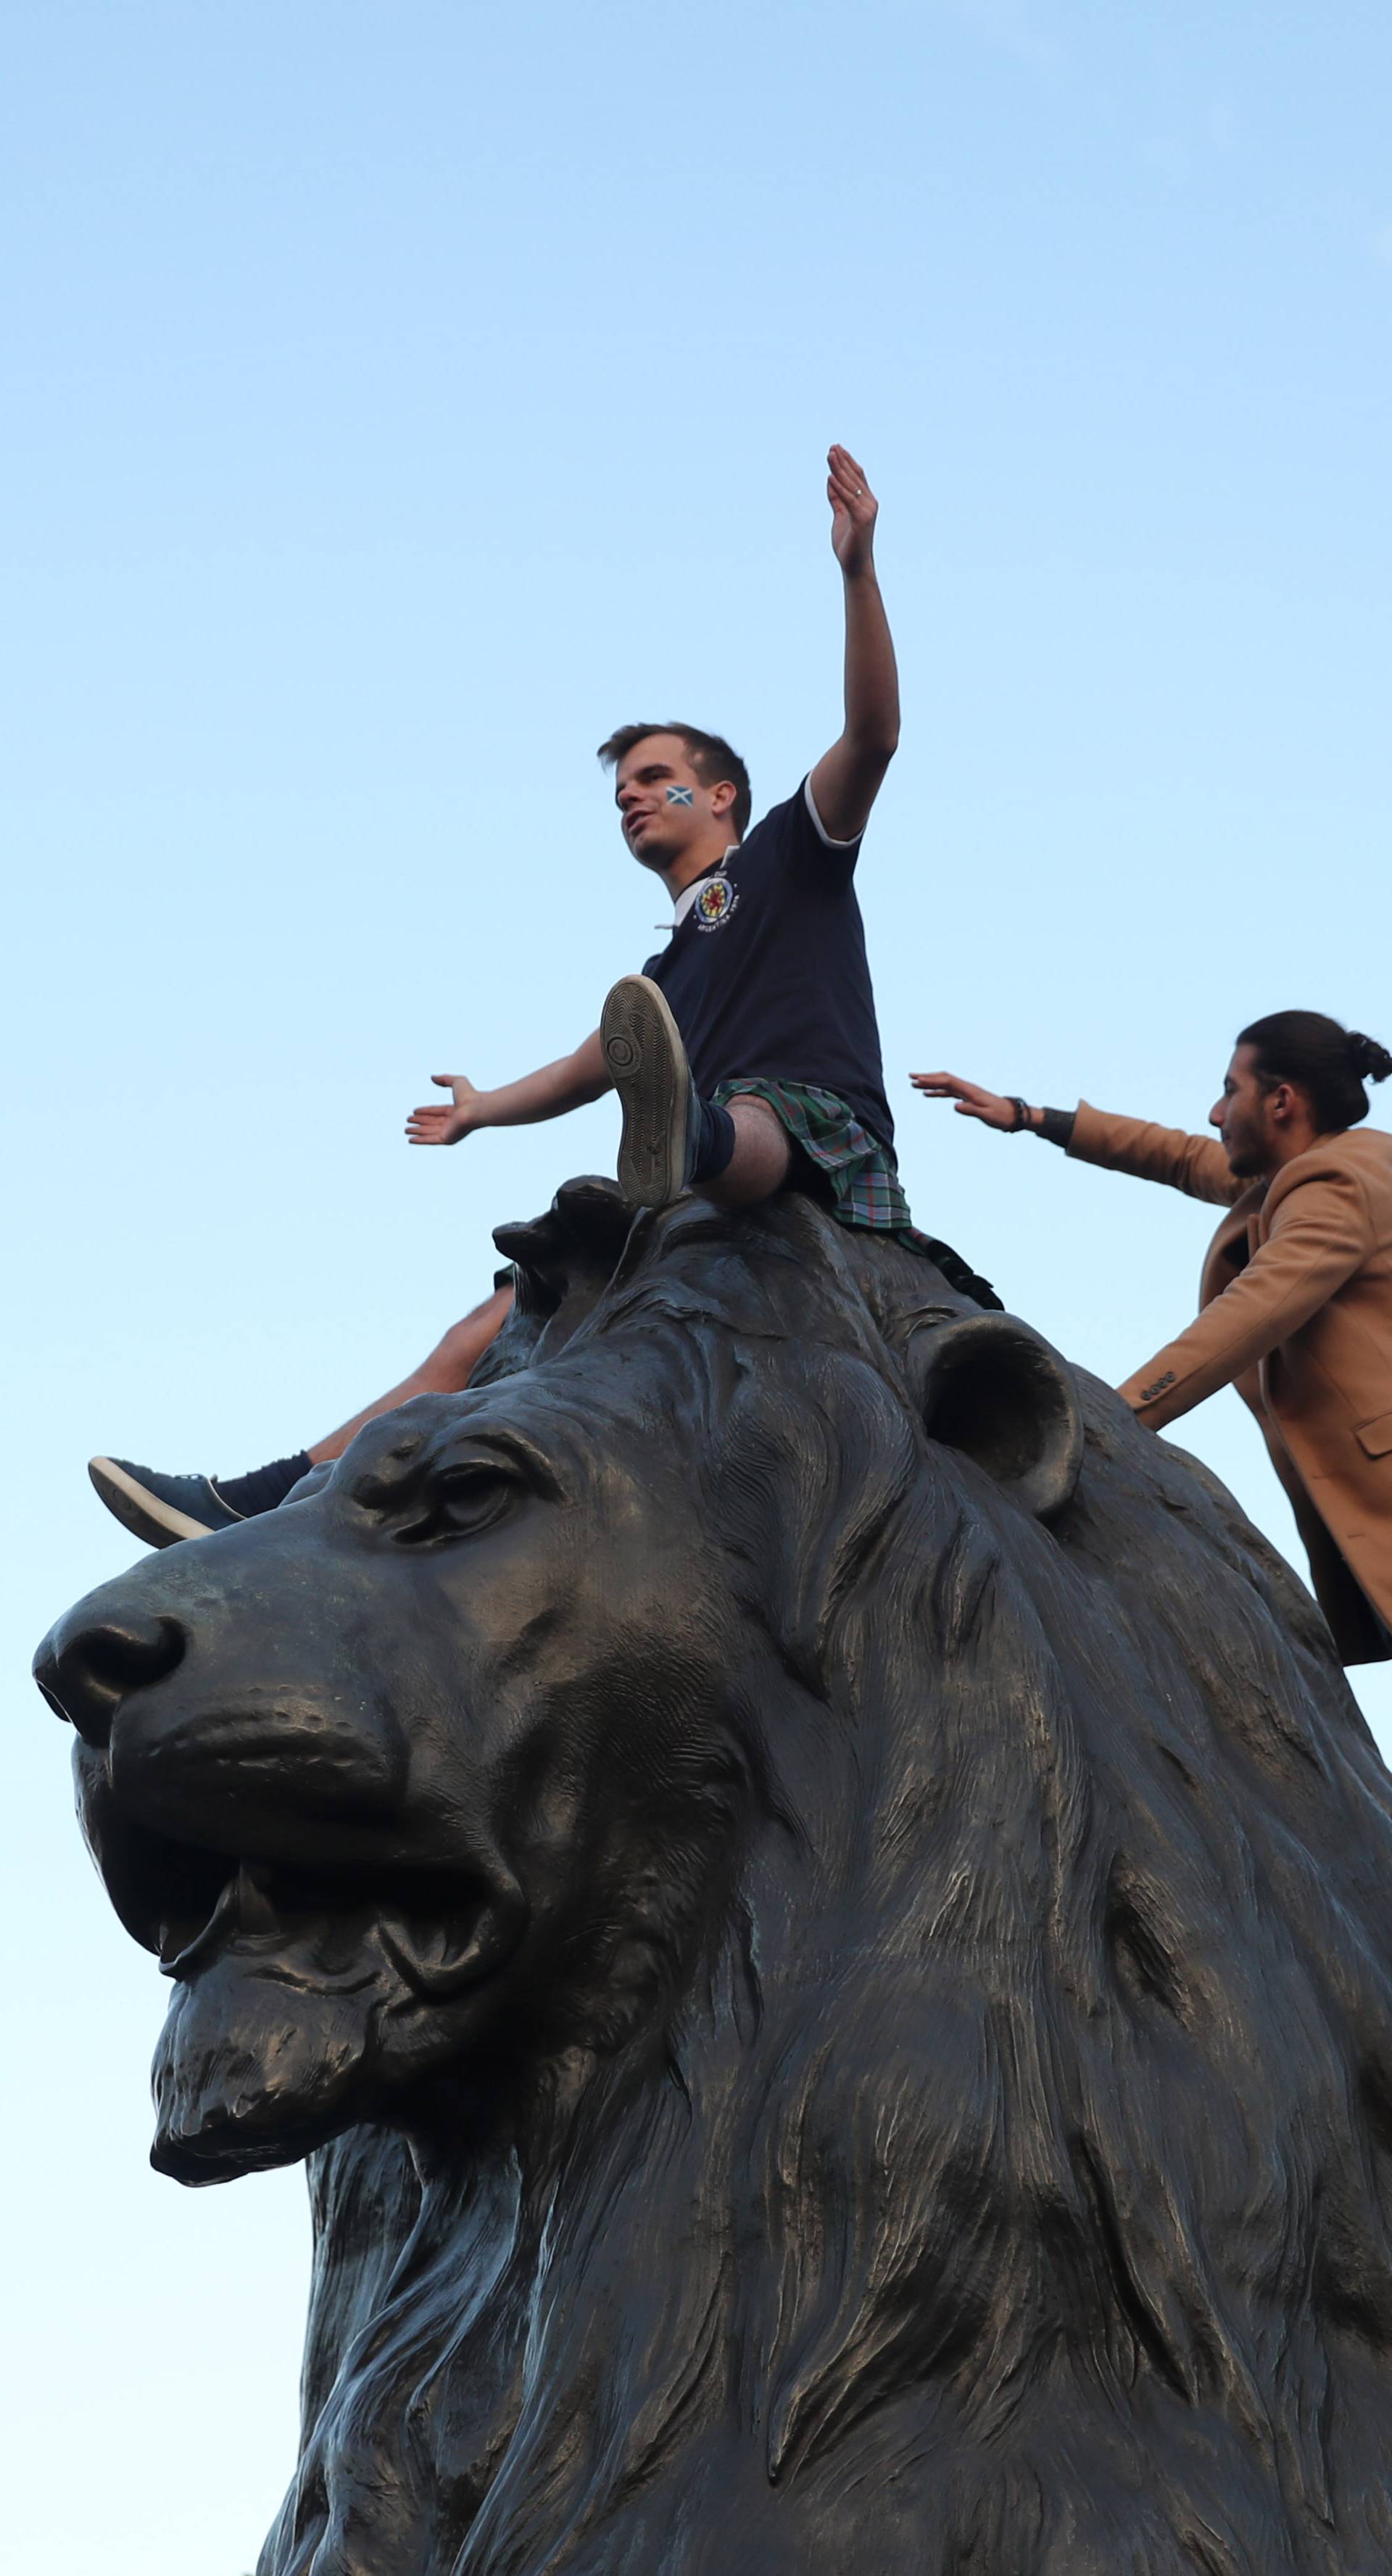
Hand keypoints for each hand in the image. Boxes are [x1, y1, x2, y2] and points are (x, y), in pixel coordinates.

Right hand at [406, 1073, 482, 1147]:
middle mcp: (453, 1123)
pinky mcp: (447, 1139)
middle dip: (420, 1122)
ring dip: (417, 1131)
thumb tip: (433, 1077)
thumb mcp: (457, 1082)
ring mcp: (450, 1132)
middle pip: (432, 1122)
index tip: (414, 1111)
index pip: (437, 1112)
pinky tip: (410, 1140)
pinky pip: (430, 1140)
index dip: (425, 1111)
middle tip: (408, 1120)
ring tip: (406, 1130)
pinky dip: (420, 1140)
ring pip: (430, 1132)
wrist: (475, 1108)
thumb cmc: (469, 1095)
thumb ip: (445, 1079)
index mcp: (456, 1111)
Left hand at [827, 444, 877, 576]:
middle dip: (842, 461)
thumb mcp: (840, 516)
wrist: (855, 565)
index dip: (847, 461)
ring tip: (829, 455)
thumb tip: (830, 480)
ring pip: (851, 485)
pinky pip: (847, 500)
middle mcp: (869, 503)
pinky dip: (838, 488)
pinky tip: (830, 476)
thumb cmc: (848, 543)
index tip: (836, 449)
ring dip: (839, 469)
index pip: (857, 476)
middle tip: (832, 446)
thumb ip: (836, 499)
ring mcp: (867, 510)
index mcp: (866, 502)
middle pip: (854, 477)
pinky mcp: (861, 519)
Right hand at [910, 1072, 1023, 1131]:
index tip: (918, 1081)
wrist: (1012, 1115)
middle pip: (944, 1079)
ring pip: (945, 1084)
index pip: (948, 1082)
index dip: (932, 1080)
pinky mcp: (967, 1098)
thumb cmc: (1001, 1116)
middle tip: (911, 1076)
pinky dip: (937, 1091)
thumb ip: (971, 1110)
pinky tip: (927, 1094)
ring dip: (930, 1083)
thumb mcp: (987, 1115)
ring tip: (914, 1084)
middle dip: (927, 1077)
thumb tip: (954, 1105)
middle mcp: (967, 1088)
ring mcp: (967, 1092)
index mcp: (970, 1091)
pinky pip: (949, 1092)